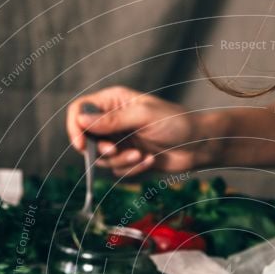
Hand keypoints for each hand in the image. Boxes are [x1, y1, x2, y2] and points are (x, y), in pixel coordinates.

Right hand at [66, 86, 218, 177]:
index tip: (81, 145)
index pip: (80, 110)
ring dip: (121, 161)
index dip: (75, 127)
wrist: (199, 145)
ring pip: (102, 159)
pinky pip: (117, 171)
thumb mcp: (143, 117)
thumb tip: (81, 120)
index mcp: (113, 102)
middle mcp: (113, 121)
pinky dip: (133, 170)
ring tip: (142, 155)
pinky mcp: (129, 159)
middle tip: (117, 151)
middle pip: (86, 139)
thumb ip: (112, 120)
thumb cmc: (176, 123)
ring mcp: (120, 141)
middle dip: (102, 149)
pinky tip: (150, 161)